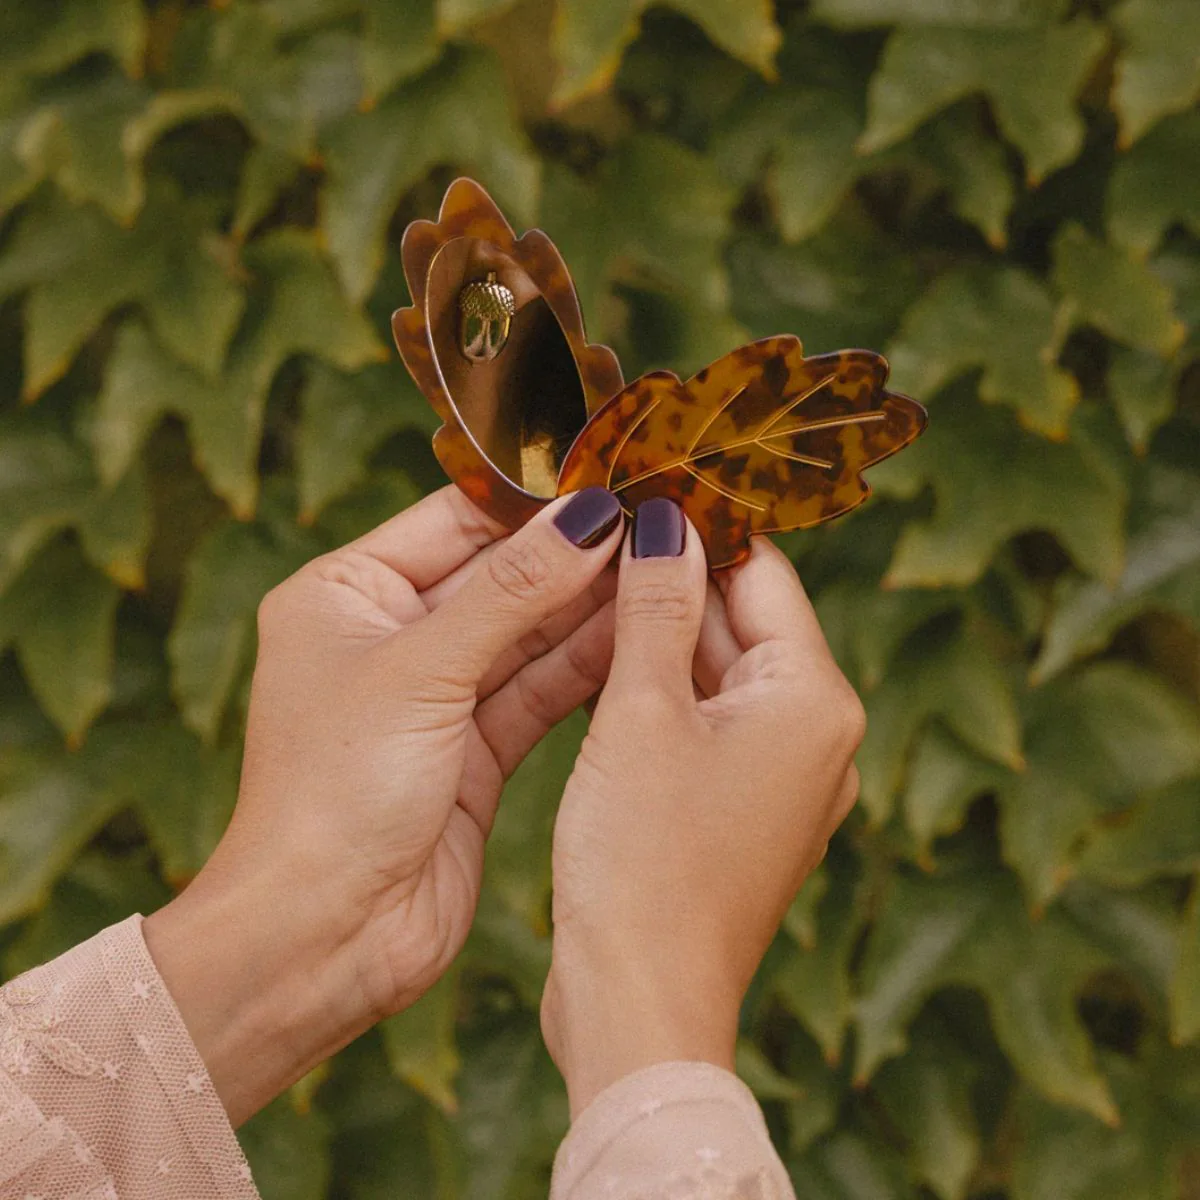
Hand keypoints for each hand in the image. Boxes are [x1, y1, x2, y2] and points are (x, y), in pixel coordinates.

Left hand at [144, 485, 624, 1123]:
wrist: (323, 937)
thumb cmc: (334, 793)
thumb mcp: (422, 671)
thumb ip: (512, 591)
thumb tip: (587, 516)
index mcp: (345, 595)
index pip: (451, 521)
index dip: (531, 502)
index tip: (610, 480)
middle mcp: (389, 640)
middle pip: (497, 577)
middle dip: (571, 555)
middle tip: (654, 522)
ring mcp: (435, 699)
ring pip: (526, 636)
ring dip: (589, 608)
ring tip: (662, 569)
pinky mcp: (474, 753)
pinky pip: (538, 693)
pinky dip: (584, 668)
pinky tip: (639, 634)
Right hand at [540, 499, 864, 1115]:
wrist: (640, 1004)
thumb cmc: (642, 859)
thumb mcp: (641, 713)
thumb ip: (658, 606)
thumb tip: (667, 521)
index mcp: (815, 701)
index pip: (763, 576)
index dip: (700, 529)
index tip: (638, 491)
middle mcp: (818, 738)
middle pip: (743, 626)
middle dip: (673, 585)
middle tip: (597, 538)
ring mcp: (785, 782)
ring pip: (720, 678)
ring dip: (660, 641)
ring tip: (588, 594)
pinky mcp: (745, 815)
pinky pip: (708, 729)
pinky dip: (663, 699)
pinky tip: (603, 675)